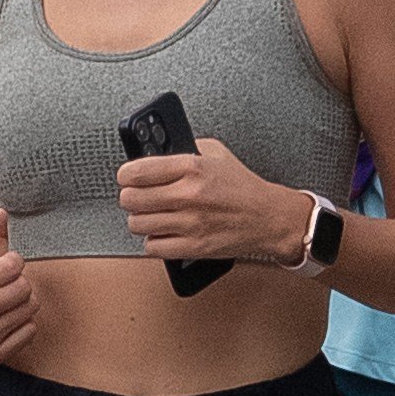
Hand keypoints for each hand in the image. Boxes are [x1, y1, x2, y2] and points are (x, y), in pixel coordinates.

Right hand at [0, 208, 37, 362]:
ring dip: (26, 302)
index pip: (12, 266)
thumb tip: (3, 213)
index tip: (6, 265)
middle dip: (21, 282)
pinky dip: (26, 324)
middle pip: (23, 288)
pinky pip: (30, 332)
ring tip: (10, 301)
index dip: (14, 261)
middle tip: (10, 284)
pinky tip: (11, 320)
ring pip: (30, 309)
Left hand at [116, 134, 310, 266]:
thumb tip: (152, 153)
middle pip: (130, 199)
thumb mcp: (215, 153)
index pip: (136, 171)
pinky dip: (154, 240)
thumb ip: (183, 148)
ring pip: (137, 224)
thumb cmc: (242, 186)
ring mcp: (190, 224)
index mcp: (192, 167)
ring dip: (141, 219)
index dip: (125, 175)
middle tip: (139, 196)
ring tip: (154, 214)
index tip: (127, 177)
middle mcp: (189, 195)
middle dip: (131, 197)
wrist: (268, 217)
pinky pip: (152, 247)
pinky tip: (164, 232)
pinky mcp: (193, 247)